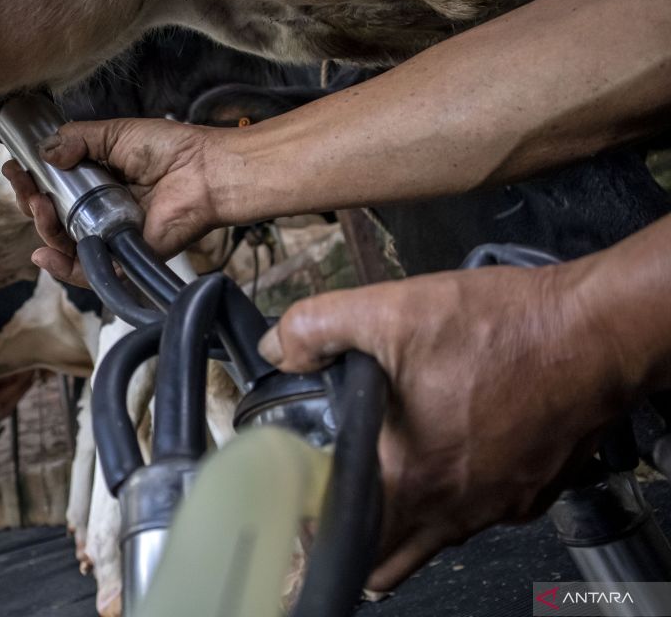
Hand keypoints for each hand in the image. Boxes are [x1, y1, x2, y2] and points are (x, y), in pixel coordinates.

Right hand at [2, 118, 218, 284]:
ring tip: (40, 208)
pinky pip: (90, 272)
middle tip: (26, 190)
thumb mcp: (114, 134)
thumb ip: (76, 140)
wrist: (203, 171)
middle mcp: (100, 210)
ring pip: (65, 245)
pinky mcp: (124, 258)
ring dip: (44, 229)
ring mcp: (110, 235)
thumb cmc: (170, 150)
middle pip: (53, 219)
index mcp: (97, 182)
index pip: (53, 188)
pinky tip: (45, 254)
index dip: (31, 182)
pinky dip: (64, 269)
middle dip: (31, 205)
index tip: (16, 169)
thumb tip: (44, 153)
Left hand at [260, 263, 637, 590]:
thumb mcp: (388, 311)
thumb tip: (278, 346)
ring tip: (392, 464)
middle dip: (358, 539)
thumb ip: (315, 328)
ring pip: (436, 536)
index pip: (351, 546)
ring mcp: (498, 505)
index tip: (306, 501)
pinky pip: (482, 511)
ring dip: (407, 514)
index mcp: (411, 479)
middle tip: (340, 494)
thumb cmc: (503, 329)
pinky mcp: (532, 490)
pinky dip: (457, 493)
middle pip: (391, 561)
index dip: (319, 529)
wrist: (593, 332)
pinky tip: (451, 446)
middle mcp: (456, 508)